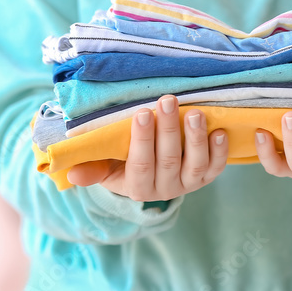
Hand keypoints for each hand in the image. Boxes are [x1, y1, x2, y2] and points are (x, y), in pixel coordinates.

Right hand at [66, 95, 228, 200]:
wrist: (149, 178)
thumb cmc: (121, 164)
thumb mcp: (104, 168)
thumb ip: (92, 169)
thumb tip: (71, 173)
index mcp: (137, 187)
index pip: (140, 164)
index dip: (142, 140)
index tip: (141, 113)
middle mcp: (165, 189)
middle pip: (168, 160)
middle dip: (168, 129)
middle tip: (168, 100)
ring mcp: (187, 184)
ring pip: (195, 164)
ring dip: (196, 138)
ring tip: (195, 113)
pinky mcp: (205, 178)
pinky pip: (215, 168)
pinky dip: (220, 151)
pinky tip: (219, 131)